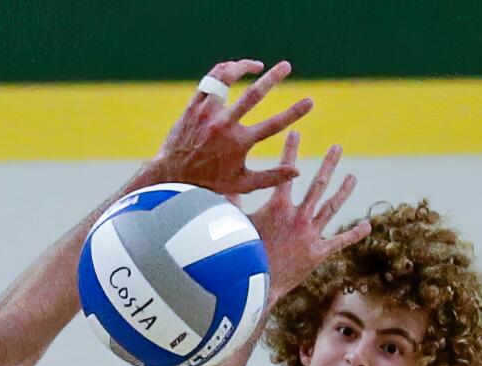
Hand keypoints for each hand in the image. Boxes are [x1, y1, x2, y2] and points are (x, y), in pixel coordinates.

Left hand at [150, 61, 311, 200]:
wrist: (172, 178)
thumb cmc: (209, 185)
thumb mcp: (241, 185)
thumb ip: (271, 177)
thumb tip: (297, 171)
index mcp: (238, 144)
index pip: (273, 125)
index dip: (294, 113)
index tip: (310, 101)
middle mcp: (223, 126)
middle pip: (253, 95)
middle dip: (273, 78)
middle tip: (286, 66)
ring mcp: (207, 113)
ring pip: (228, 79)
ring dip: (245, 67)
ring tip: (258, 65)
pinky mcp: (194, 106)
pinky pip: (211, 80)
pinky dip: (225, 70)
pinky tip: (235, 69)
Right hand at [247, 133, 363, 297]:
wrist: (256, 287)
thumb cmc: (242, 257)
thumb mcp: (236, 226)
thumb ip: (232, 205)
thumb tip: (222, 187)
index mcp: (278, 207)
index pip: (285, 172)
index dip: (290, 150)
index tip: (296, 132)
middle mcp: (298, 217)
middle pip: (318, 185)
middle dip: (329, 164)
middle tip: (337, 148)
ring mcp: (310, 235)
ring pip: (331, 208)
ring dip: (343, 191)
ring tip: (352, 177)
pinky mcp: (318, 254)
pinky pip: (339, 242)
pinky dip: (354, 234)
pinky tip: (367, 226)